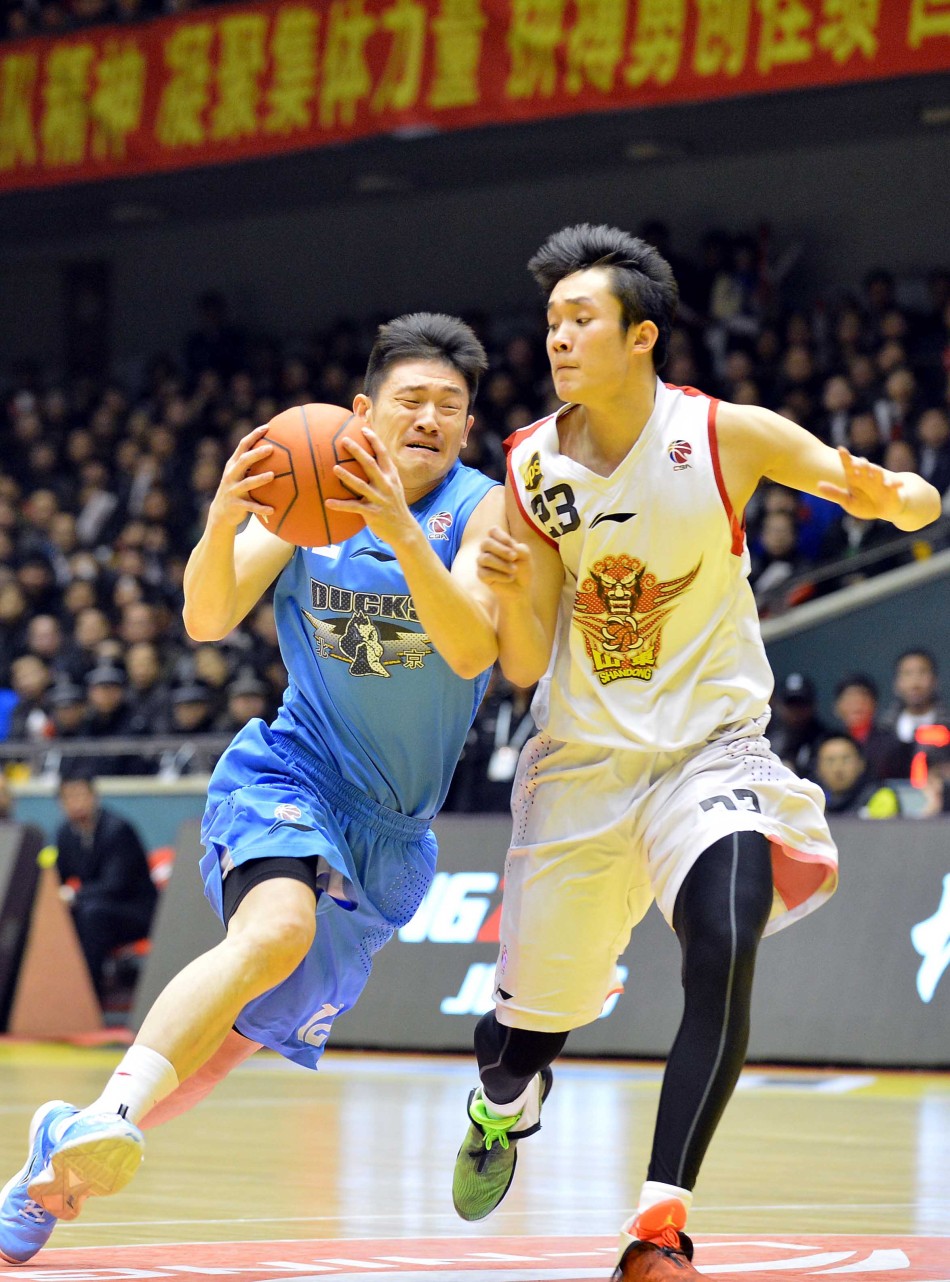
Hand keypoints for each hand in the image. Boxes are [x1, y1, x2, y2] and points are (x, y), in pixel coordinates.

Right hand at [206, 424, 274, 529]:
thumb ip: (252, 464)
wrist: (220, 513)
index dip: (254, 436)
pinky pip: (250, 507)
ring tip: (272, 475)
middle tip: (271, 448)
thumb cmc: (237, 490)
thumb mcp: (240, 475)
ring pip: (247, 483)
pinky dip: (261, 509)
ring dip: (259, 479)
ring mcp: (233, 490)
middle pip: (244, 461)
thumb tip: (276, 449)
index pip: (243, 446)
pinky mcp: (236, 505)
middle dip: (256, 454)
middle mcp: (231, 475)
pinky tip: (273, 510)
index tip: (267, 427)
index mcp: (233, 465)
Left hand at [327, 427, 416, 546]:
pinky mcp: (372, 513)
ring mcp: (380, 499)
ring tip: (334, 468)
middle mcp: (387, 485)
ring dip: (347, 476)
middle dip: (357, 451)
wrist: (404, 530)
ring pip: (361, 485)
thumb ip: (383, 473)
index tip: (363, 429)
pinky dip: (340, 505)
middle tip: (343, 441)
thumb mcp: (394, 487)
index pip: (383, 454)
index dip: (374, 440)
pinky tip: (327, 502)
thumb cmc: (394, 506)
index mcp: (392, 476)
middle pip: (370, 464)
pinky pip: (354, 507)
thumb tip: (369, 460)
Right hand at [477, 526, 532, 600]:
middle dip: (501, 550)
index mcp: (497, 541)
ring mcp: (482, 562)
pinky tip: (510, 578)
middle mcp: (487, 549)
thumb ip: (520, 548)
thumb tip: (511, 549)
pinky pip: (485, 573)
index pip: (493, 531)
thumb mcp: (526, 556)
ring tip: (514, 570)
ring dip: (502, 564)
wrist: (521, 588)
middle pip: (486, 543)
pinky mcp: (481, 575)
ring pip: (485, 558)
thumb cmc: (522, 568)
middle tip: (514, 557)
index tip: (513, 546)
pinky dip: (500, 576)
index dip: (502, 537)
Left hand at [817, 446, 904, 521]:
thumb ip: (834, 493)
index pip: (849, 466)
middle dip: (862, 464)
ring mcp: (880, 482)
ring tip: (873, 470)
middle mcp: (867, 477)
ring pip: (878, 473)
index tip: (840, 449)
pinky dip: (894, 484)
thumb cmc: (864, 504)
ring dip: (876, 471)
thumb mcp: (848, 501)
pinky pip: (894, 485)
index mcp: (855, 479)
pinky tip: (890, 485)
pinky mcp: (892, 489)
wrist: (884, 509)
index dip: (845, 458)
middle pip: (864, 468)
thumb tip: (818, 485)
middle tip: (857, 462)